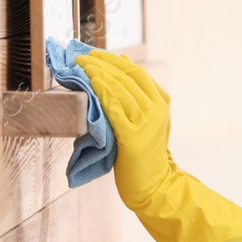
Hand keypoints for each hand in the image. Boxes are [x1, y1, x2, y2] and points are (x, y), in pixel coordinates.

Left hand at [73, 49, 241, 241]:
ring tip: (79, 66)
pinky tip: (89, 83)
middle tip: (79, 56)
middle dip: (100, 63)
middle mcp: (157, 108)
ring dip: (96, 73)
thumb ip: (134, 101)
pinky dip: (101, 93)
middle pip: (125, 76)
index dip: (111, 60)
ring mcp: (146, 121)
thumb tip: (114, 75)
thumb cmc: (144, 157)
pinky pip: (114, 107)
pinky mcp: (133, 136)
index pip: (134, 72)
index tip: (91, 54)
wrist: (155, 187)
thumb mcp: (145, 123)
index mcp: (161, 102)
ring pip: (118, 88)